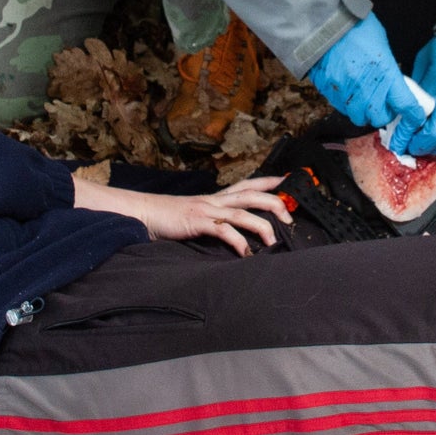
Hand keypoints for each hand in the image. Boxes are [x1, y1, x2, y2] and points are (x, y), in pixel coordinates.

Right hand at [76, 175, 291, 255]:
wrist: (144, 214)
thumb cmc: (171, 218)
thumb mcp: (198, 215)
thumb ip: (217, 219)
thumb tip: (238, 231)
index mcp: (217, 197)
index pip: (249, 183)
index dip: (271, 181)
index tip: (291, 181)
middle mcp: (215, 199)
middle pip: (252, 194)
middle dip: (275, 202)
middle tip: (290, 216)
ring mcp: (206, 209)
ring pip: (242, 211)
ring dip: (261, 225)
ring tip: (274, 240)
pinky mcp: (197, 222)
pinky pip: (223, 230)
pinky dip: (238, 242)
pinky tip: (246, 254)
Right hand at [310, 15, 427, 138]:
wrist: (327, 22)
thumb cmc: (357, 28)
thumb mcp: (383, 46)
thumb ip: (388, 70)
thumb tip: (392, 83)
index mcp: (386, 74)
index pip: (405, 105)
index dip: (412, 114)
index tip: (414, 116)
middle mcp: (366, 88)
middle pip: (380, 118)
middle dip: (383, 114)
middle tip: (383, 103)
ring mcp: (346, 92)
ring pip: (358, 117)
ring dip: (363, 111)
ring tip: (363, 97)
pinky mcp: (329, 91)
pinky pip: (341, 107)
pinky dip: (347, 103)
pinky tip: (348, 90)